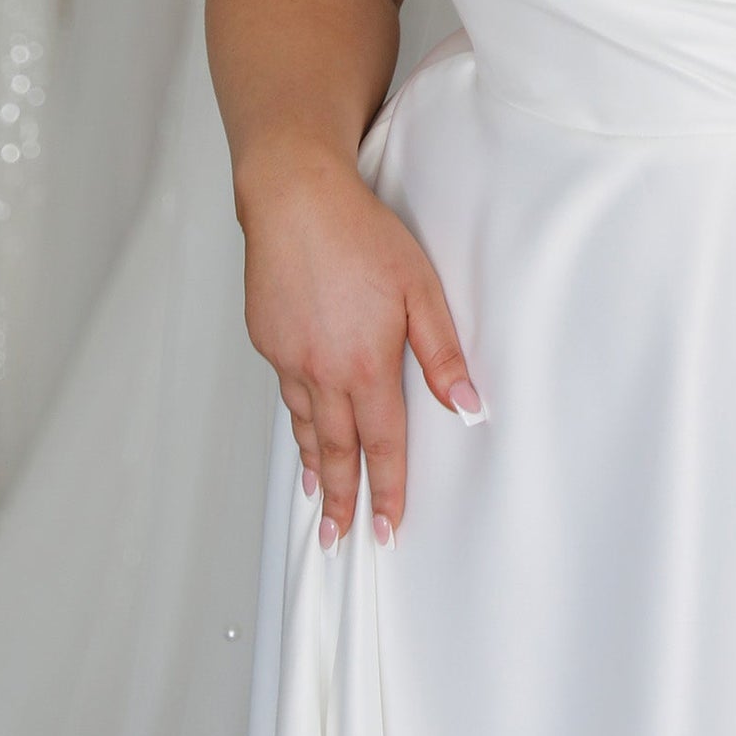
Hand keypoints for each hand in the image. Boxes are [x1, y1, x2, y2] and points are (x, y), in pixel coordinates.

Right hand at [236, 140, 479, 548]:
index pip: (381, 446)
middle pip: (335, 449)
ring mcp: (287, 356)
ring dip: (315, 464)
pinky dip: (295, 417)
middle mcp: (321, 371)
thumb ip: (443, 354)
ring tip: (320, 498)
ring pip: (304, 423)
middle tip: (339, 538)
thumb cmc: (360, 234)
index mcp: (365, 365)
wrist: (293, 197)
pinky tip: (301, 423)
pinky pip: (286, 389)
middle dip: (340, 500)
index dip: (386, 491)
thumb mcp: (420, 290)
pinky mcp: (266, 337)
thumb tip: (469, 407)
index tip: (385, 529)